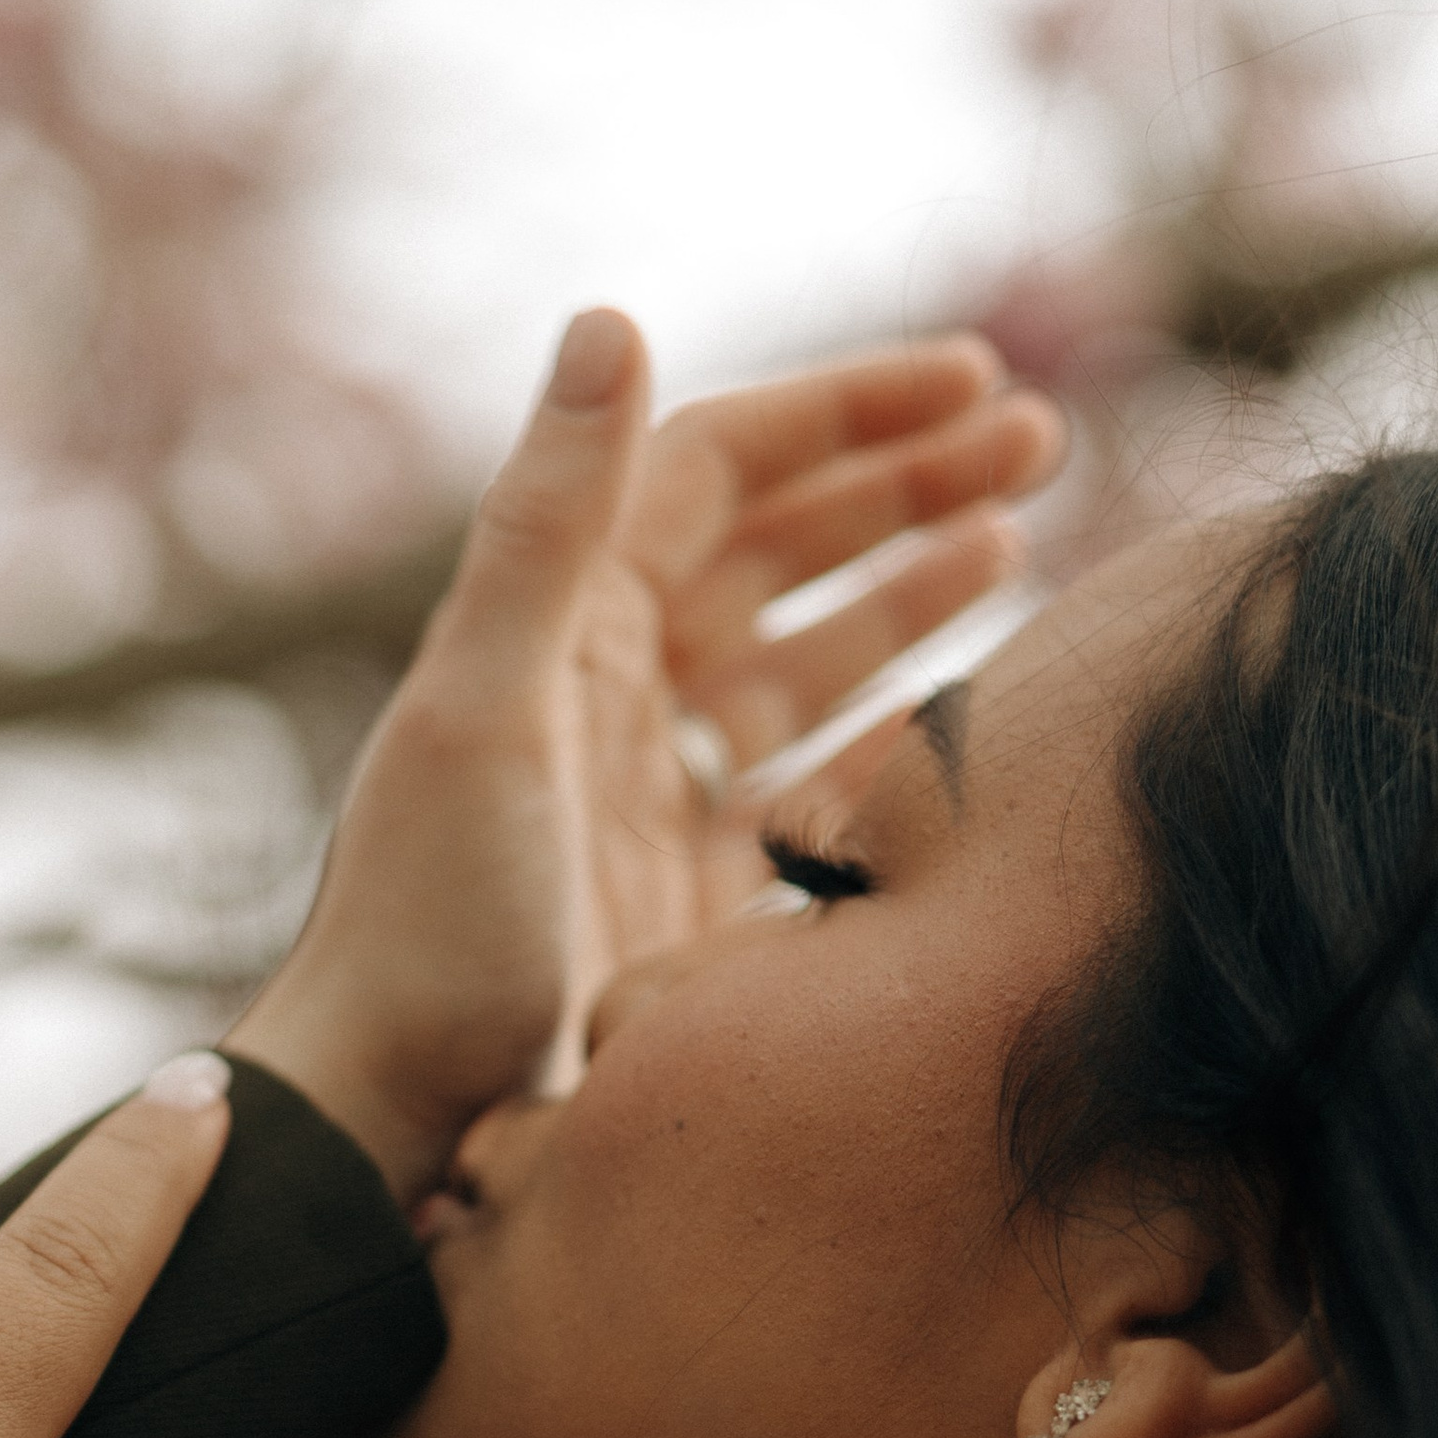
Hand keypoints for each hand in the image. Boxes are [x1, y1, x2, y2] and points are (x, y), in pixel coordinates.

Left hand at [229, 310, 1060, 1200]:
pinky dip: (887, 742)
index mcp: (560, 627)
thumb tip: (611, 315)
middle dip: (902, 482)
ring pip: (803, 658)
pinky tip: (965, 712)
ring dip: (904, 589)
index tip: (975, 379)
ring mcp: (657, 795)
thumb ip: (549, 523)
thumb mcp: (485, 705)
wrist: (394, 1123)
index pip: (719, 467)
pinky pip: (811, 790)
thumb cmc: (422, 922)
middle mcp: (609, 691)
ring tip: (1014, 537)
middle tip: (1042, 438)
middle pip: (777, 547)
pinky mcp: (693, 897)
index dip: (845, 413)